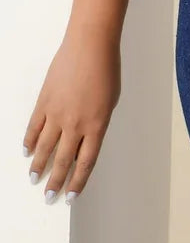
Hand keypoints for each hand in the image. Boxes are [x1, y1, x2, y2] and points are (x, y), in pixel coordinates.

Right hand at [22, 22, 121, 203]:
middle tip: (48, 197)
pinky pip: (34, 127)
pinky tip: (27, 151)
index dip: (77, 181)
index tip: (70, 196)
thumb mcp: (110, 102)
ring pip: (45, 147)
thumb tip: (84, 140)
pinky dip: (30, 141)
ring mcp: (57, 113)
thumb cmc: (107, 69)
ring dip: (39, 165)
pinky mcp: (45, 102)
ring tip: (33, 178)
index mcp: (97, 125)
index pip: (86, 162)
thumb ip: (98, 122)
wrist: (90, 46)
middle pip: (63, 160)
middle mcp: (76, 124)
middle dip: (56, 181)